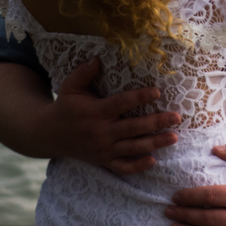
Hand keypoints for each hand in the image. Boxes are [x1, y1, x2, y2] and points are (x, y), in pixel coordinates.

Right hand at [45, 57, 180, 174]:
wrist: (49, 135)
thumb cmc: (65, 107)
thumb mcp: (69, 87)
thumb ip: (83, 73)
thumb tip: (97, 58)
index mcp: (95, 112)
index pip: (120, 104)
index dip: (139, 97)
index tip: (157, 92)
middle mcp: (101, 132)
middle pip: (132, 128)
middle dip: (156, 123)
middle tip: (176, 117)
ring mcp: (103, 149)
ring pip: (132, 148)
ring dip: (154, 143)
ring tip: (174, 137)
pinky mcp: (103, 160)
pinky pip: (122, 167)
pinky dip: (137, 166)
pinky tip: (153, 160)